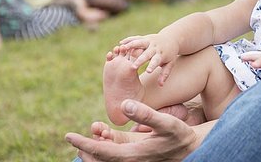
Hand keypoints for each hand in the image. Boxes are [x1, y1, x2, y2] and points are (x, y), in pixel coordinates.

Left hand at [65, 100, 198, 161]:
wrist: (192, 147)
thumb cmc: (179, 134)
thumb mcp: (166, 123)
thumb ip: (145, 114)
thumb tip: (124, 104)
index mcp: (133, 155)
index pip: (101, 152)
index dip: (84, 143)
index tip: (69, 135)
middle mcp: (130, 161)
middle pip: (99, 161)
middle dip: (85, 150)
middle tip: (74, 137)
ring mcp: (132, 159)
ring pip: (105, 159)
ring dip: (94, 148)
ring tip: (90, 133)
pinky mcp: (135, 155)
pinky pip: (115, 154)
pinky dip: (105, 145)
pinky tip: (104, 133)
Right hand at [118, 34, 178, 84]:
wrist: (172, 39)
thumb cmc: (170, 54)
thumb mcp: (170, 63)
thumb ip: (165, 74)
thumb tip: (160, 85)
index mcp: (161, 54)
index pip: (156, 61)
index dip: (152, 66)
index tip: (148, 72)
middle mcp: (155, 47)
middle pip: (146, 53)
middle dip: (139, 60)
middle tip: (133, 67)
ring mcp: (149, 41)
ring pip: (140, 42)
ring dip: (131, 45)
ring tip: (123, 49)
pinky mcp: (145, 37)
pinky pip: (136, 38)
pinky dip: (129, 40)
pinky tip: (121, 43)